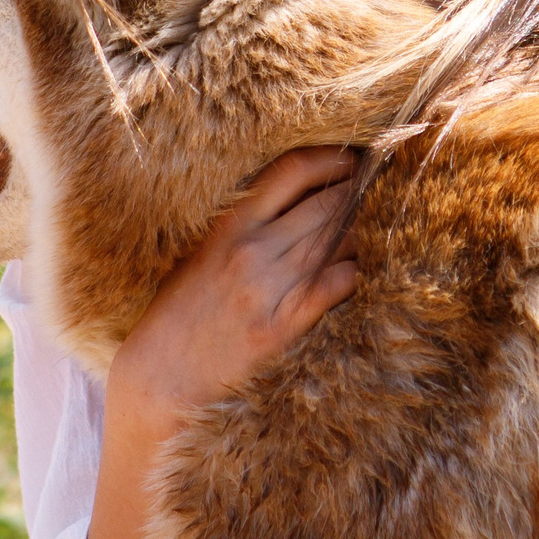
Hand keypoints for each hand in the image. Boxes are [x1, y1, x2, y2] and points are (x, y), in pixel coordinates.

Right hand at [107, 145, 362, 431]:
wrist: (161, 381)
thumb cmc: (177, 318)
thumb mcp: (199, 257)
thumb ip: (243, 227)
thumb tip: (296, 202)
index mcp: (228, 228)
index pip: (292, 171)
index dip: (331, 158)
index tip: (351, 158)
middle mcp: (253, 251)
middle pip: (327, 204)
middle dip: (358, 194)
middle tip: (378, 191)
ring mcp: (272, 288)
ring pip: (342, 240)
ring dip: (362, 233)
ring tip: (372, 231)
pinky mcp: (287, 325)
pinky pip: (341, 283)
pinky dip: (355, 272)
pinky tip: (355, 273)